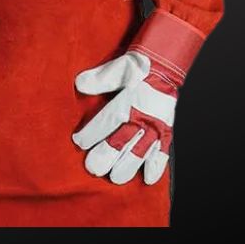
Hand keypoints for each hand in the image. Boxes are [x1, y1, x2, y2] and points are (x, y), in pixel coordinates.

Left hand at [72, 51, 177, 184]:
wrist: (164, 65)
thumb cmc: (138, 67)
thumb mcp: (117, 67)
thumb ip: (100, 78)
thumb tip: (79, 84)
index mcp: (130, 98)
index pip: (108, 119)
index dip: (93, 132)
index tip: (78, 141)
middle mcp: (144, 115)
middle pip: (123, 139)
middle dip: (107, 154)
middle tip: (93, 168)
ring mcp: (156, 125)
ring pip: (142, 150)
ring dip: (128, 165)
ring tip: (116, 177)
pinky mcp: (166, 130)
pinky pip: (163, 151)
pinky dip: (156, 165)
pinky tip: (148, 179)